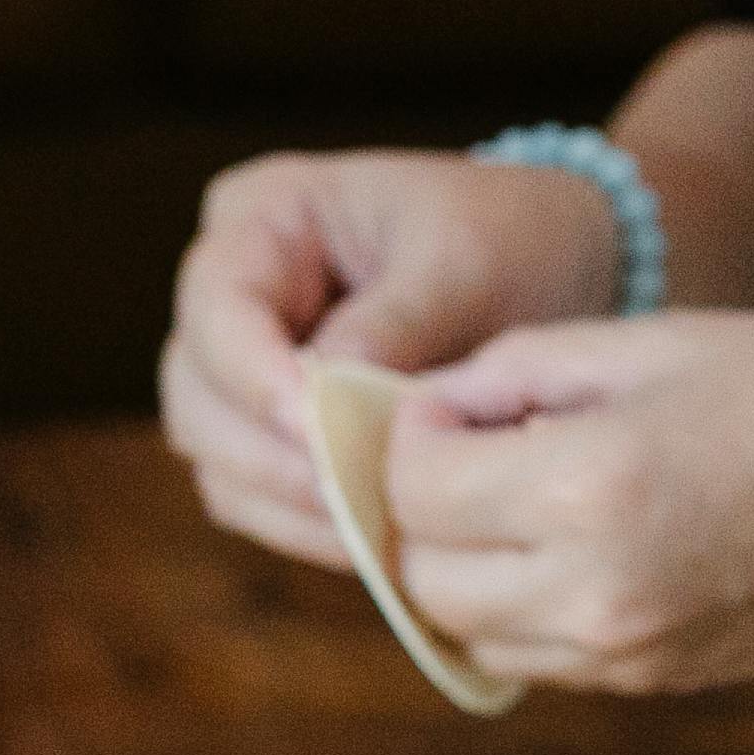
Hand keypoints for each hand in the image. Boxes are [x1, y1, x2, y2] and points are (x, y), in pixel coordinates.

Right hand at [159, 151, 622, 564]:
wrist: (556, 276)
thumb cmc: (508, 240)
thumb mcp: (465, 262)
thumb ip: (394, 326)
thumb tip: (325, 407)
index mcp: (263, 218)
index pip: (217, 308)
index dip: (254, 377)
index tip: (318, 430)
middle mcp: (231, 299)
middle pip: (197, 397)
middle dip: (269, 456)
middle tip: (351, 494)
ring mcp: (242, 377)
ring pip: (216, 460)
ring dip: (285, 504)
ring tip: (369, 525)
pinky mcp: (271, 441)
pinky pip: (257, 501)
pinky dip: (304, 526)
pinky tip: (368, 536)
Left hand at [384, 314, 753, 694]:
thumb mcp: (657, 343)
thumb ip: (518, 373)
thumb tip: (429, 408)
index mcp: (588, 489)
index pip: (414, 488)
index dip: (414, 435)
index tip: (454, 404)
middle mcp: (591, 591)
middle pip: (422, 577)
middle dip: (424, 512)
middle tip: (472, 452)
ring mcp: (621, 653)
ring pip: (464, 635)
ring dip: (463, 570)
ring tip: (517, 501)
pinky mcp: (650, 684)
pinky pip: (531, 661)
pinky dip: (517, 611)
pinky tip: (569, 547)